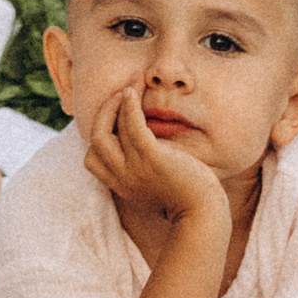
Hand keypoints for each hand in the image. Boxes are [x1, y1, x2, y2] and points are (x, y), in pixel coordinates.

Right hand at [82, 85, 227, 235]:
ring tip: (132, 84)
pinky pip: (131, 127)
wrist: (205, 213)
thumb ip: (140, 166)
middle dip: (104, 110)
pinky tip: (134, 92)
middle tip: (121, 92)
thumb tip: (138, 140)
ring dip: (117, 100)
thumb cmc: (186, 194)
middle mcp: (123, 178)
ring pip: (107, 130)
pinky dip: (129, 106)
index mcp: (122, 185)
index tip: (116, 115)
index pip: (92, 158)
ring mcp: (135, 170)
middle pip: (95, 139)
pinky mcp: (152, 159)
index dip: (100, 133)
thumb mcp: (154, 182)